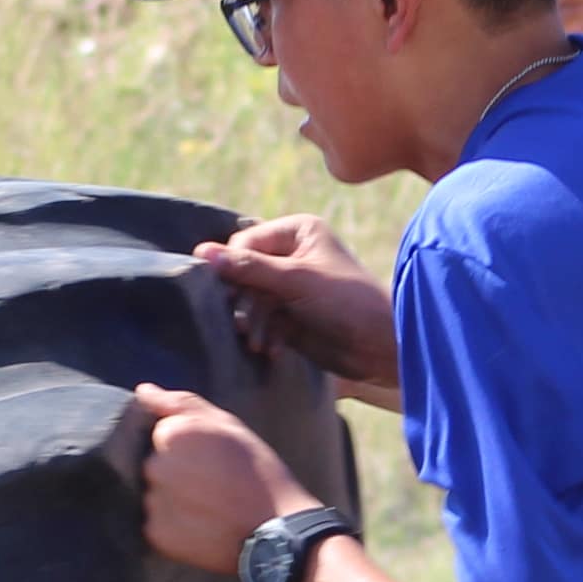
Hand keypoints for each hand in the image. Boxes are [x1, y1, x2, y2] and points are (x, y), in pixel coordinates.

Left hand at [130, 386, 307, 573]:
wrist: (276, 527)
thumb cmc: (256, 471)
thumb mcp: (226, 425)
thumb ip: (180, 404)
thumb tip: (143, 391)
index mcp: (170, 434)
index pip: (161, 435)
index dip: (187, 447)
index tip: (211, 459)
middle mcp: (155, 467)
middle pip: (154, 465)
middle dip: (176, 472)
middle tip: (211, 484)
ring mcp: (153, 503)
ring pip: (154, 495)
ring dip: (173, 499)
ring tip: (208, 505)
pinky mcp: (157, 534)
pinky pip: (156, 524)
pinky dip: (174, 525)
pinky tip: (202, 524)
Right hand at [193, 216, 394, 394]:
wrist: (381, 346)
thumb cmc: (346, 301)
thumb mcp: (296, 280)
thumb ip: (249, 268)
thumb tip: (201, 253)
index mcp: (297, 231)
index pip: (245, 243)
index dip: (232, 268)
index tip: (224, 292)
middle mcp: (292, 254)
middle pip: (244, 272)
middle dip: (243, 301)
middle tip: (242, 325)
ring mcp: (291, 286)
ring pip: (250, 299)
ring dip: (252, 322)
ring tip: (257, 342)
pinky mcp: (291, 315)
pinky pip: (262, 320)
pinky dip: (264, 334)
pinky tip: (272, 350)